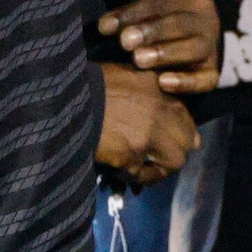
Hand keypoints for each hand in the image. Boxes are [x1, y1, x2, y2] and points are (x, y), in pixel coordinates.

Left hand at [98, 0, 221, 93]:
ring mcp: (212, 48)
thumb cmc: (164, 18)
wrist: (189, 46)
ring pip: (194, 50)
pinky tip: (163, 83)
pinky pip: (205, 80)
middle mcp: (209, 20)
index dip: (132, 13)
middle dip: (150, 32)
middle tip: (123, 42)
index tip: (103, 26)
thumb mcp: (154, 0)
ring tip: (138, 59)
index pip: (162, 3)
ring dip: (166, 53)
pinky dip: (186, 82)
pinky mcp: (212, 74)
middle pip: (179, 24)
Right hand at [99, 62, 199, 184]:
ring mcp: (147, 136)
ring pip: (173, 162)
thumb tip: (160, 107)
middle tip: (162, 156)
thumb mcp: (125, 74)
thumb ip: (147, 88)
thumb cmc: (90, 84)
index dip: (182, 130)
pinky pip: (143, 175)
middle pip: (187, 141)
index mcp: (158, 87)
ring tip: (145, 168)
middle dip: (177, 150)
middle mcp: (159, 112)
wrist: (63, 102)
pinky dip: (138, 177)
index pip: (185, 116)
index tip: (173, 138)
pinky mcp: (130, 156)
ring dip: (161, 168)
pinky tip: (125, 172)